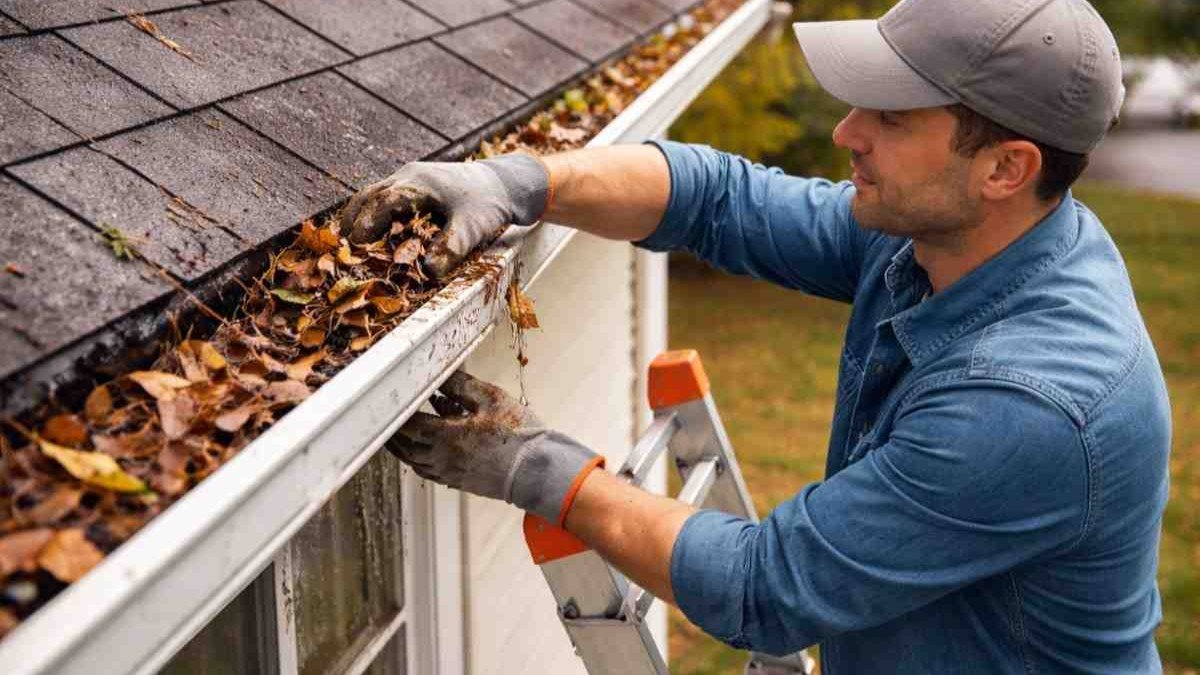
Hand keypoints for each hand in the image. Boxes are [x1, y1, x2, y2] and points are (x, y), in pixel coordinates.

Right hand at [340, 154, 549, 279]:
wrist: (504, 183)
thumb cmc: (488, 204)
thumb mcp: (473, 228)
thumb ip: (452, 247)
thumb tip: (428, 272)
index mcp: (419, 183)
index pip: (384, 201)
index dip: (367, 223)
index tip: (355, 246)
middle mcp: (408, 176)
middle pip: (369, 196)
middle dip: (353, 221)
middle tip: (339, 248)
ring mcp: (408, 178)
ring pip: (372, 195)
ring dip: (358, 217)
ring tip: (346, 244)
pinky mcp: (412, 186)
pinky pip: (382, 198)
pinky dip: (370, 214)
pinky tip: (367, 236)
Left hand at [386, 371, 603, 524]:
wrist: (537, 471)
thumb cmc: (518, 435)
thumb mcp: (491, 399)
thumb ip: (461, 387)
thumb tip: (440, 376)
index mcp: (446, 437)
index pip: (408, 425)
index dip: (395, 414)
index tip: (387, 404)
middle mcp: (441, 459)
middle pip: (406, 447)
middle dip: (394, 434)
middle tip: (387, 421)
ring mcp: (450, 474)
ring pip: (415, 462)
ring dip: (404, 448)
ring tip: (401, 436)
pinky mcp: (460, 482)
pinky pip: (430, 472)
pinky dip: (421, 460)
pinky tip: (428, 451)